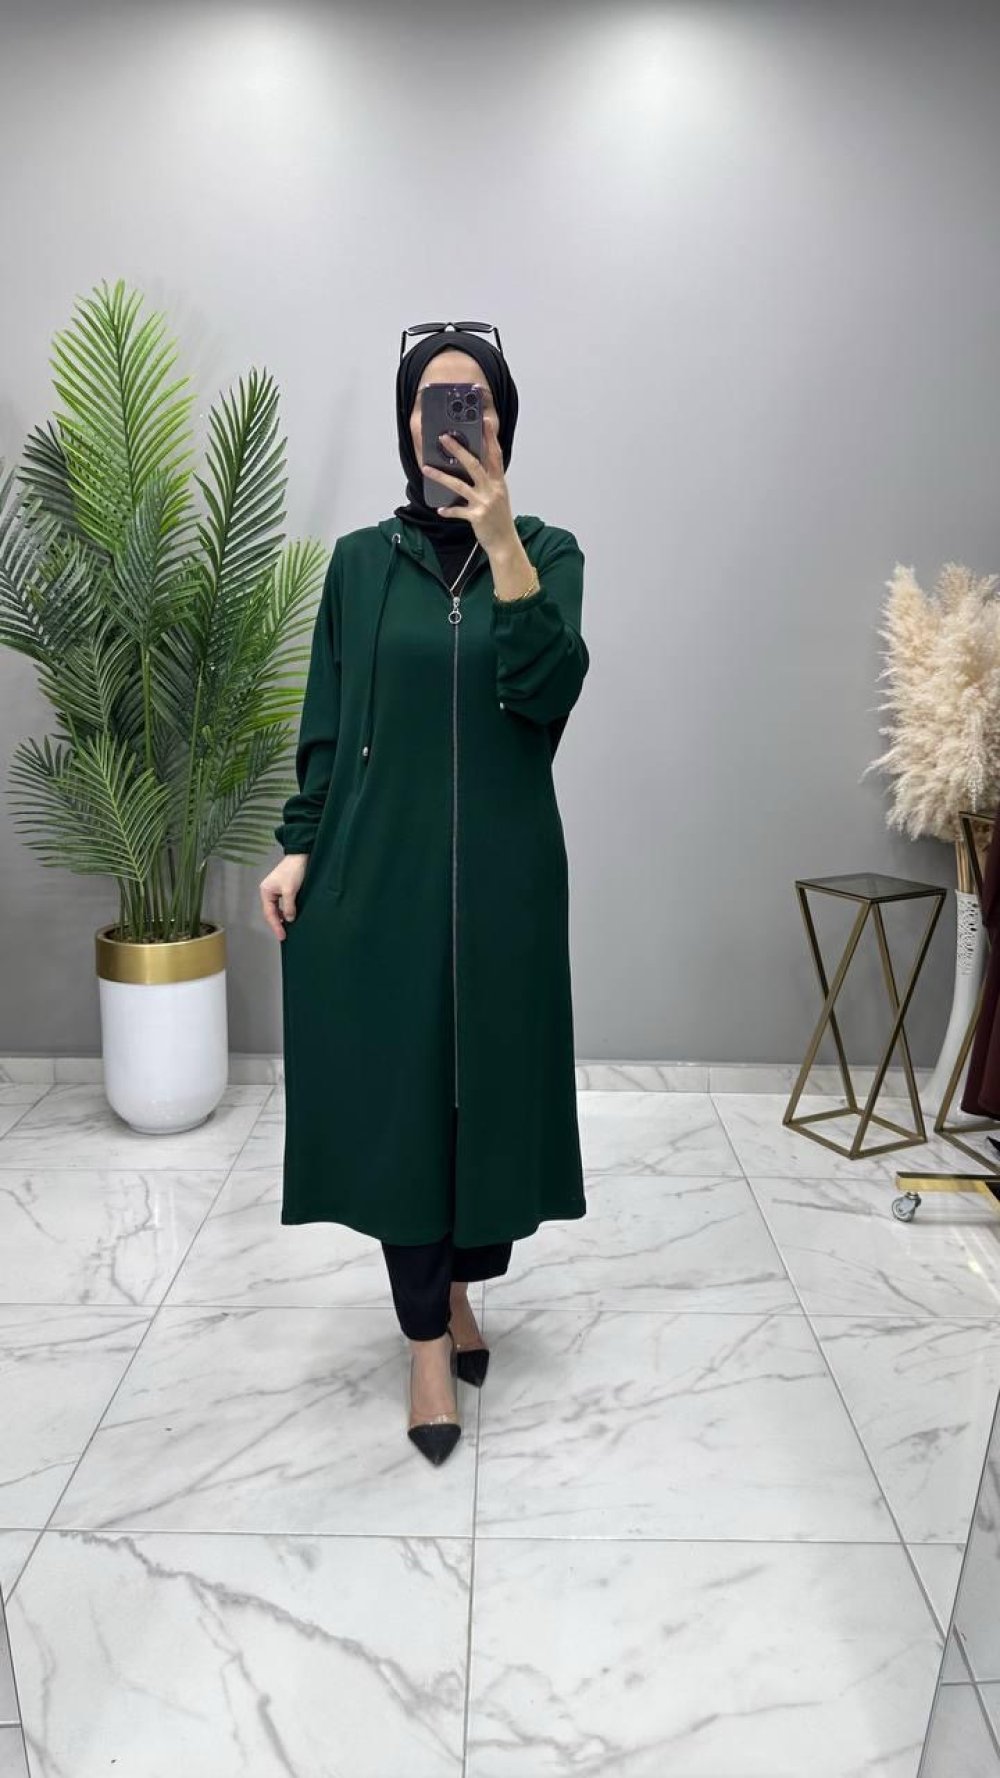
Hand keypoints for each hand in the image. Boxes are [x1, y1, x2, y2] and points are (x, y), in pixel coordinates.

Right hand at [260, 854, 307, 938]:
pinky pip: (281, 904)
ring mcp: (275, 890)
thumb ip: (288, 906)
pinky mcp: (283, 888)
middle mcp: (268, 891)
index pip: (269, 913)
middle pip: (271, 912)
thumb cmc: (294, 870)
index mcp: (266, 891)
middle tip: (283, 936)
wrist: (301, 855)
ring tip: (286, 929)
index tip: (282, 936)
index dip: (275, 926)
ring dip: (281, 918)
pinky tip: (290, 916)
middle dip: (276, 924)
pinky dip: (285, 911)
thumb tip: (288, 919)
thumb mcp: (290, 890)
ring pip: (276, 908)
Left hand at [421, 406, 516, 556]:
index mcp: (499, 482)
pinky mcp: (477, 516)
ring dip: (441, 476)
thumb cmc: (499, 519)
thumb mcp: (498, 496)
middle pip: (474, 464)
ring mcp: (484, 502)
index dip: (490, 438)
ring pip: (459, 485)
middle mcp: (492, 489)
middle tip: (444, 438)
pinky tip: (440, 510)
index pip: (495, 455)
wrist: (505, 542)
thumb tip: (473, 467)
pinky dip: (448, 510)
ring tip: (426, 469)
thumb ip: (488, 482)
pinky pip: (458, 511)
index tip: (484, 423)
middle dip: (458, 450)